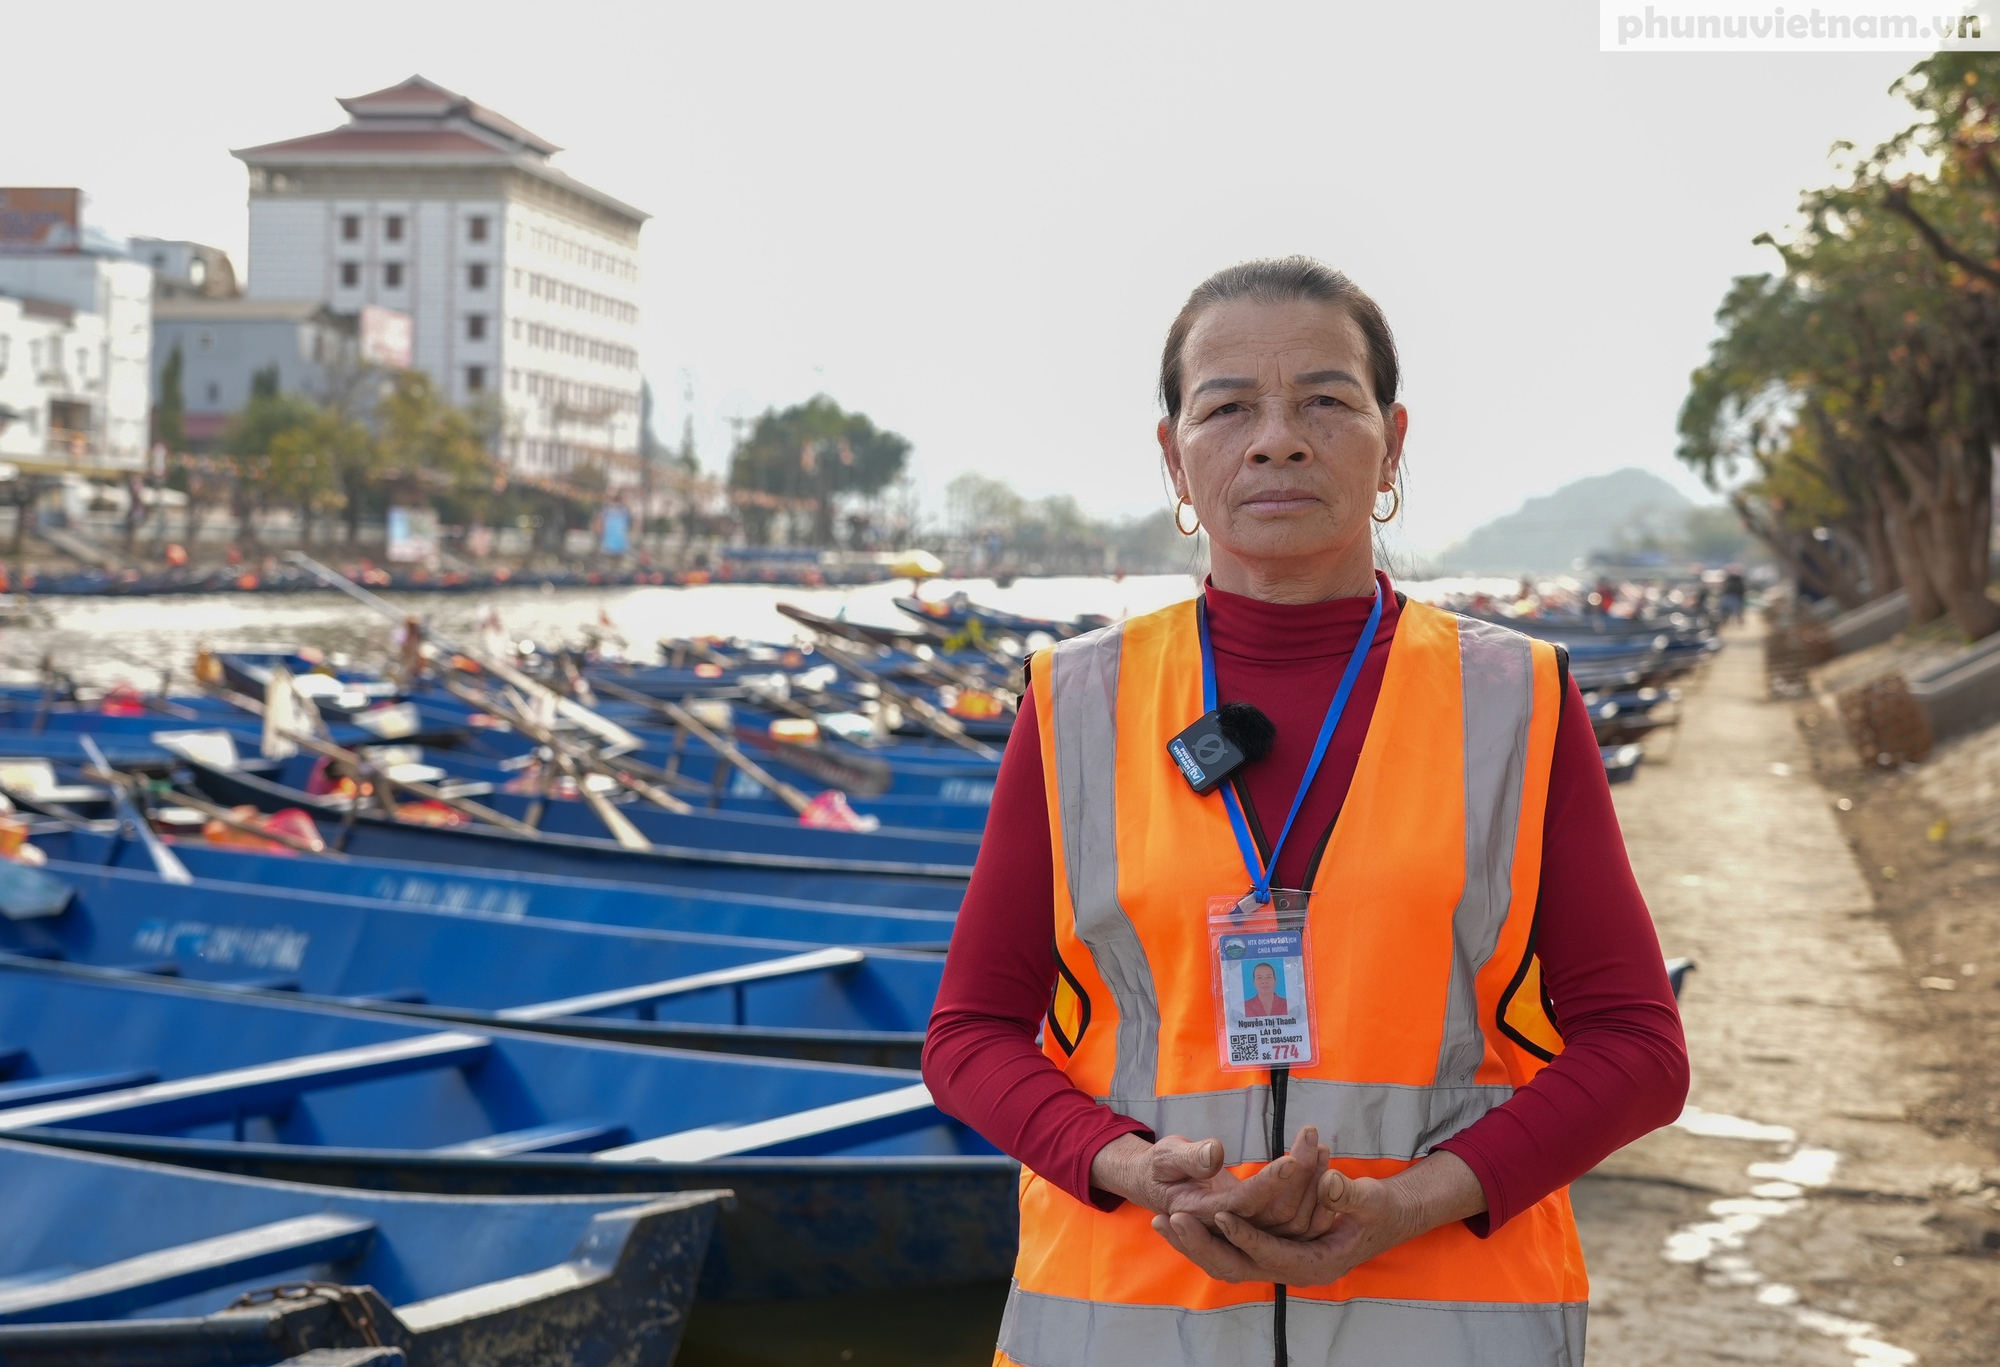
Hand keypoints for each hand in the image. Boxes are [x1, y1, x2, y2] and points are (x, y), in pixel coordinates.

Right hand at [1090, 1126, 1328, 1230]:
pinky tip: (1323, 1162)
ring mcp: (1248, 1234)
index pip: (1244, 1205)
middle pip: (1276, 1215)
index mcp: (1203, 1215)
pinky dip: (1312, 1192)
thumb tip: (1215, 1153)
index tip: (1292, 1158)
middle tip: (1313, 1139)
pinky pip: (1295, 1220)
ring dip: (1311, 1182)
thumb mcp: (1165, 1157)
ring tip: (1320, 1144)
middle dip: (1300, 1175)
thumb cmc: (1160, 1168)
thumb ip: (1189, 1157)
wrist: (1158, 1187)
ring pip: (1292, 1220)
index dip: (1269, 1183)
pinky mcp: (1260, 1228)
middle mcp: (1229, 1232)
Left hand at [1151, 1150, 1485, 1286]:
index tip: (1218, 1213)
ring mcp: (1282, 1264)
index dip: (1245, 1235)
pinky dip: (1207, 1238)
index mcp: (1318, 1265)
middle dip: (1203, 1245)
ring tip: (1162, 1220)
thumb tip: (1329, 1183)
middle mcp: (1295, 1271)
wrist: (1388, 1219)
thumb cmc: (1381, 1209)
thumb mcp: (1371, 1199)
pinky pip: (1233, 1252)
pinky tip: (1182, 1222)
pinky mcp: (1273, 1252)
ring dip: (1196, 1244)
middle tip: (1170, 1219)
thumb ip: (1349, 1193)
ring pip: (1228, 1264)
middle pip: (1238, 1268)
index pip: (1272, 1255)